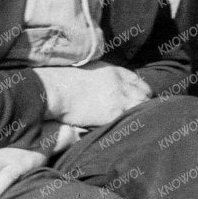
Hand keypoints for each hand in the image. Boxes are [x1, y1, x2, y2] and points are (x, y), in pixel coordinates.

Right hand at [34, 63, 151, 127]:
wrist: (52, 91)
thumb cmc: (60, 81)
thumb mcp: (86, 71)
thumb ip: (101, 77)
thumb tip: (104, 87)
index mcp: (113, 71)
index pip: (138, 80)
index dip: (140, 90)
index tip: (140, 97)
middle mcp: (120, 83)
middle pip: (145, 94)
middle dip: (144, 102)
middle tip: (141, 112)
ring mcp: (119, 98)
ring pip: (143, 106)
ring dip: (140, 113)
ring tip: (136, 122)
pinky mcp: (114, 114)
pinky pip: (131, 119)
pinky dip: (131, 123)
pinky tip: (129, 128)